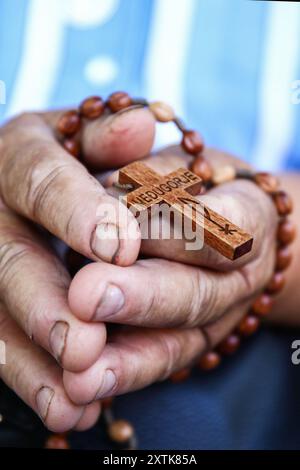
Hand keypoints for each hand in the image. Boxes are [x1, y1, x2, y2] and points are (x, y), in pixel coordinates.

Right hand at [0, 105, 154, 430]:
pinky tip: (67, 411)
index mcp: (16, 155)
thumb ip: (112, 138)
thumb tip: (140, 121)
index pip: (38, 177)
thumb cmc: (78, 160)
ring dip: (33, 363)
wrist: (54, 192)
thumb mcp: (91, 139)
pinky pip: (0, 345)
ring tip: (75, 399)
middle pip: (7, 257)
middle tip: (84, 341)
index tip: (122, 245)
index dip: (76, 211)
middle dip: (45, 303)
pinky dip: (32, 381)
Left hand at [63, 147, 277, 403]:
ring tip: (81, 369)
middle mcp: (240, 273)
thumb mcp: (169, 154)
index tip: (120, 225)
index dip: (170, 224)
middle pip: (196, 289)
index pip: (218, 221)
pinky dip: (125, 375)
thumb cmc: (187, 179)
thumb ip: (143, 152)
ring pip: (180, 337)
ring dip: (129, 355)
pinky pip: (163, 362)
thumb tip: (126, 144)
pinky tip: (86, 387)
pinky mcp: (194, 340)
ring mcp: (219, 312)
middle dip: (142, 294)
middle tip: (88, 295)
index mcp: (247, 212)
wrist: (222, 222)